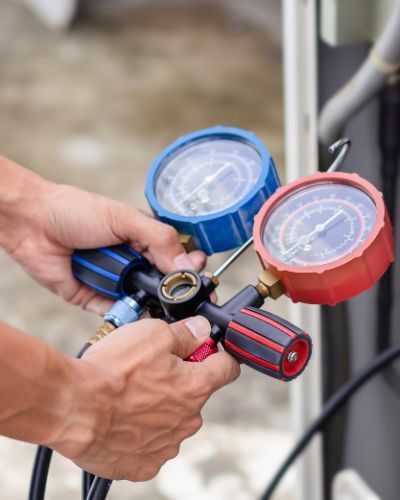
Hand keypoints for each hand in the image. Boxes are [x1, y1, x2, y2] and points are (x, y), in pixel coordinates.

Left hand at [0, 157, 204, 313]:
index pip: (180, 259)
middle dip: (176, 292)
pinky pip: (119, 313)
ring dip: (153, 305)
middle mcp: (135, 263)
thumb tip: (188, 264)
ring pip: (145, 302)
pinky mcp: (96, 299)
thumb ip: (160, 239)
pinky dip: (128, 315)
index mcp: (147, 241)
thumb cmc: (75, 211)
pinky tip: (139, 315)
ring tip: (163, 307)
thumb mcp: (125, 218)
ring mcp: (117, 282)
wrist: (31, 223)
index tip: (200, 280)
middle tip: (185, 298)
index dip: (192, 270)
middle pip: (166, 285)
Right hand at [51, 316, 238, 480]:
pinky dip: (139, 434)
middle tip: (149, 371)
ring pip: (172, 421)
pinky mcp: (144, 465)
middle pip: (195, 395)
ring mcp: (167, 445)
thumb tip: (202, 329)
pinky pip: (150, 446)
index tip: (206, 351)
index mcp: (197, 387)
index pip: (228, 368)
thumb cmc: (112, 371)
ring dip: (158, 409)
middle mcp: (189, 419)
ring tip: (128, 397)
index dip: (217, 355)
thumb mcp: (154, 334)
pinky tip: (120, 421)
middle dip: (179, 382)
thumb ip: (185, 332)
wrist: (73, 408)